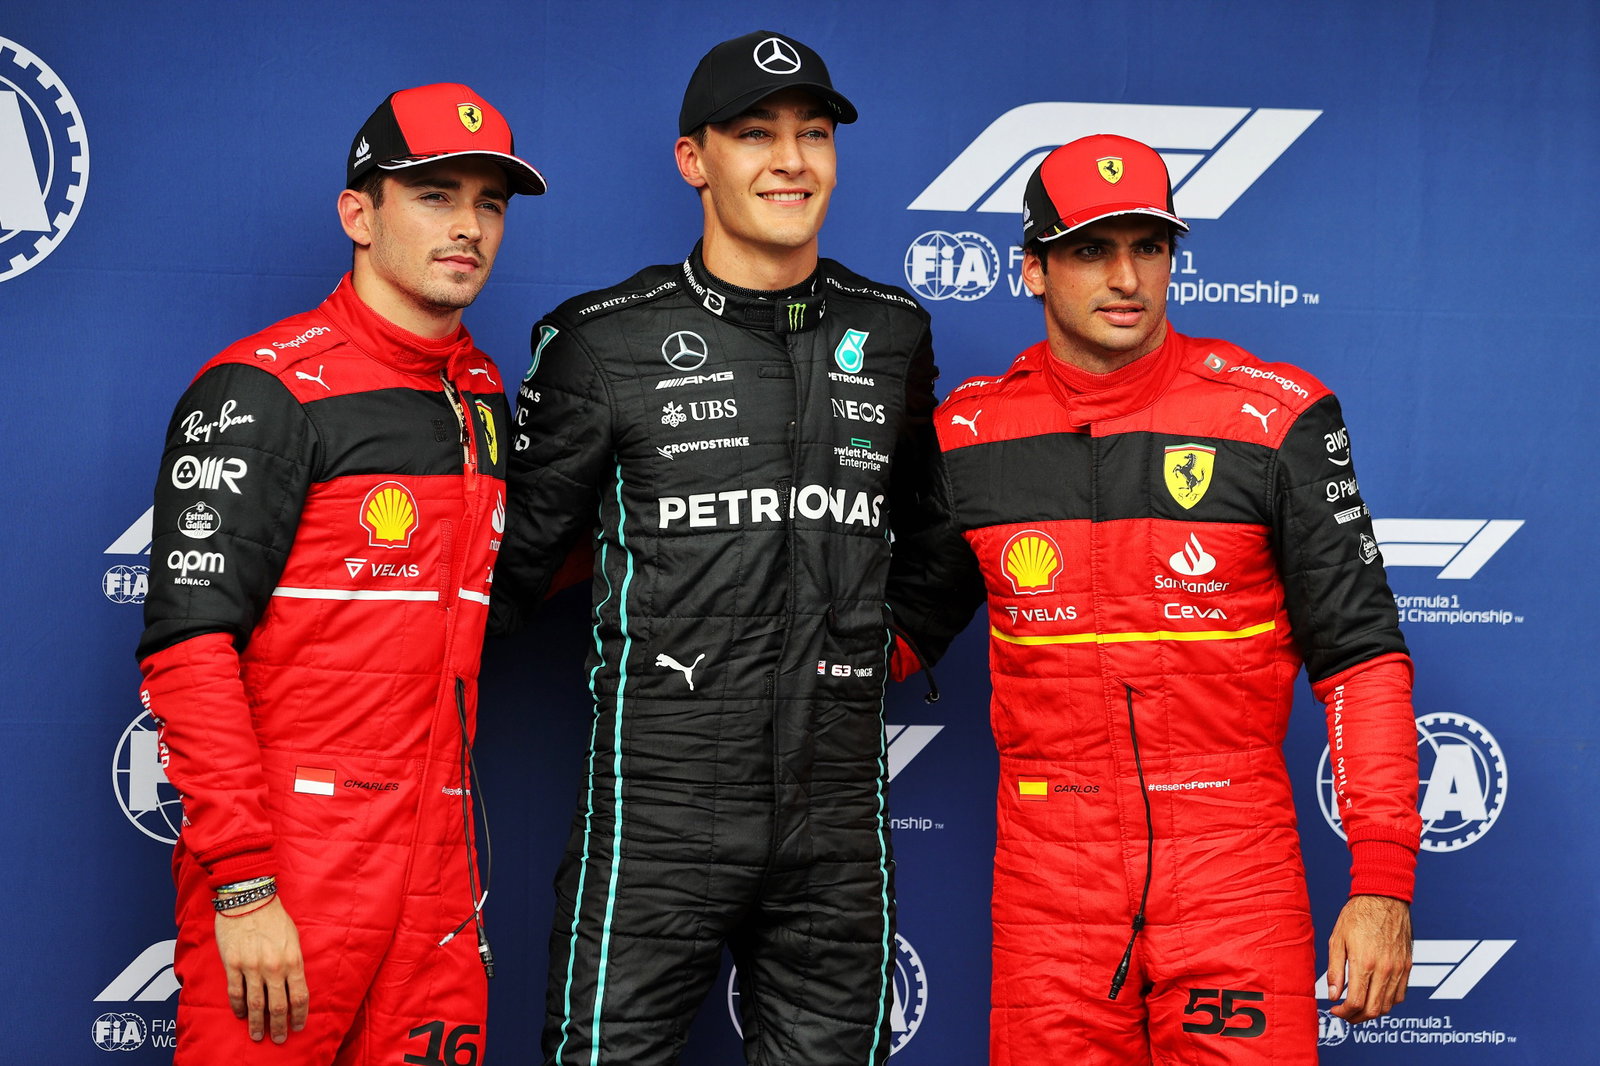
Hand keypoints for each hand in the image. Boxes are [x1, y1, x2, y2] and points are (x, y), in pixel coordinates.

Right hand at [213, 895, 309, 1042]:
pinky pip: (235, 993)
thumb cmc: (274, 917)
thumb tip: (293, 984)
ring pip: (255, 1004)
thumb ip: (294, 962)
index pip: (300, 996)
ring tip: (258, 1035)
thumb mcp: (293, 938)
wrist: (249, 899)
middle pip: (278, 1006)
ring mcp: (251, 967)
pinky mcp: (233, 965)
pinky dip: (238, 1007)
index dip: (300, 1015)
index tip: (298, 1026)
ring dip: (257, 1023)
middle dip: (279, 1026)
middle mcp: (274, 967)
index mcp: (293, 960)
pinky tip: (241, 1015)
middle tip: (279, 1038)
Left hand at [1327, 894, 1411, 1021]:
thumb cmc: (1357, 915)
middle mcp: (1385, 969)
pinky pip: (1400, 995)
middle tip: (1344, 1014)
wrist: (1384, 897)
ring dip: (1372, 1012)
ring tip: (1357, 1007)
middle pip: (1374, 1010)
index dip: (1343, 1013)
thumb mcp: (1337, 940)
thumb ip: (1335, 970)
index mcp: (1365, 963)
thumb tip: (1333, 995)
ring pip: (1388, 1006)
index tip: (1335, 1010)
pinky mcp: (1408, 966)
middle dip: (1356, 1018)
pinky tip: (1374, 995)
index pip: (1356, 1002)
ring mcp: (1399, 969)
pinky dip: (1387, 1002)